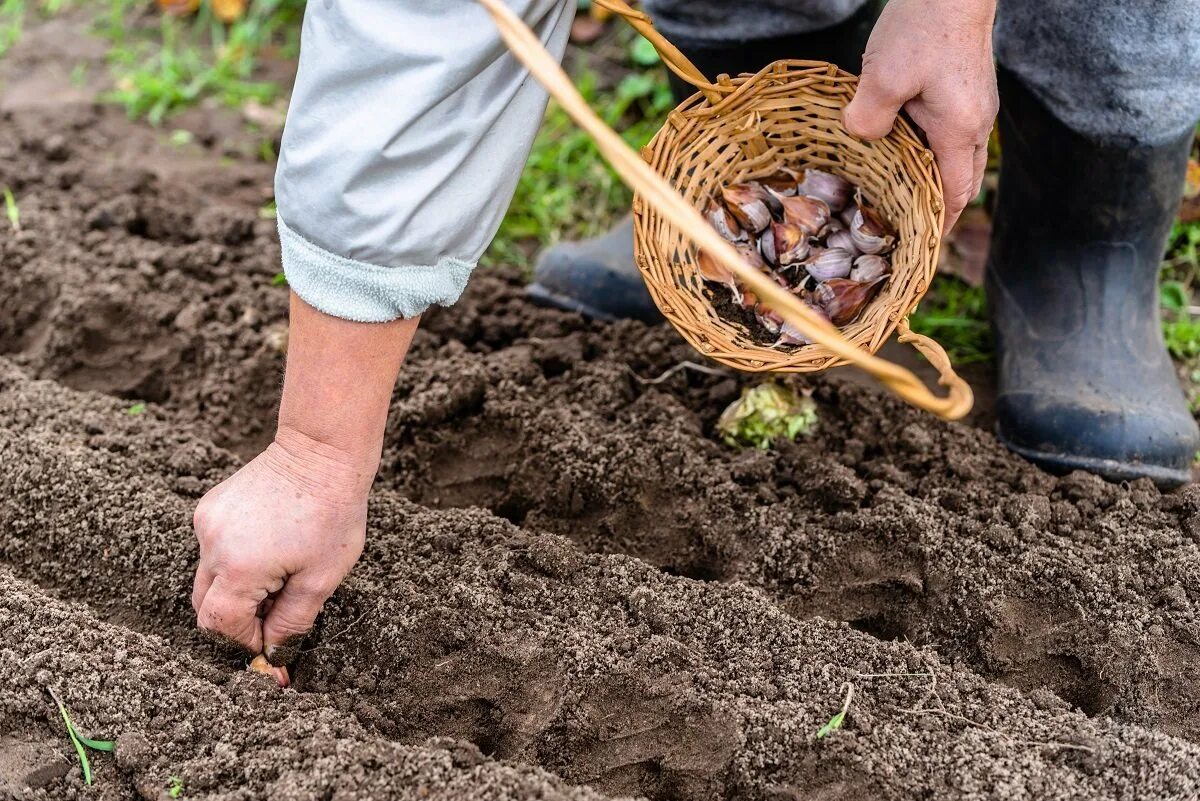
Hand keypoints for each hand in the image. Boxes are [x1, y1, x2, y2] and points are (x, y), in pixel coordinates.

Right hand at [190, 293, 418, 677]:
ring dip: (236, 590)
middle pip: (206, 606)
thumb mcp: (322, 578)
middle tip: (275, 615)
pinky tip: (269, 548)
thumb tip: (274, 655)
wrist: (322, 452)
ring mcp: (206, 523)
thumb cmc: (332, 514)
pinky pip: (212, 550)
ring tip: (278, 576)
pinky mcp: (209, 507)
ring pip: (208, 578)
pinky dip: (233, 562)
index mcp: (239, 568)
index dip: (245, 642)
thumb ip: (292, 622)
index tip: (273, 642)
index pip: (221, 626)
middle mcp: (212, 545)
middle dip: (236, 621)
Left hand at [842, 0, 997, 233]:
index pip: (953, 195)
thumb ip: (868, 119)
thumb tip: (859, 137)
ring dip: (932, 176)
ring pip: (956, 155)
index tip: (918, 247)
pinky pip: (951, 131)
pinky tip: (901, 143)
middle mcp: (975, 123)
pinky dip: (930, 148)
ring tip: (900, 192)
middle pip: (960, 181)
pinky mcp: (966, 87)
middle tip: (907, 226)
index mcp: (959, 132)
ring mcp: (975, 104)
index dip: (937, 225)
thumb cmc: (924, 28)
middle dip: (938, 208)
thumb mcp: (884, 79)